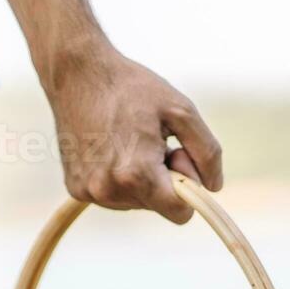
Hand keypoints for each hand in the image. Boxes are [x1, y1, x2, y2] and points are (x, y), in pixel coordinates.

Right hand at [42, 47, 222, 223]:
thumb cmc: (132, 87)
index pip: (180, 214)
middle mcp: (109, 190)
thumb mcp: (181, 110)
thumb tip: (213, 186)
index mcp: (136, 174)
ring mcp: (89, 192)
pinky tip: (110, 147)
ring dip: (141, 178)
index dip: (188, 187)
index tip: (177, 154)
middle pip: (159, 206)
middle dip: (164, 179)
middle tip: (151, 140)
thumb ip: (207, 152)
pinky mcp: (76, 189)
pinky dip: (120, 177)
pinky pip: (114, 196)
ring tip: (129, 141)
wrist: (77, 74)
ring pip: (137, 203)